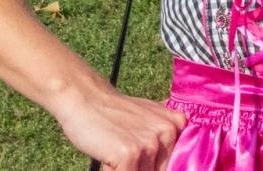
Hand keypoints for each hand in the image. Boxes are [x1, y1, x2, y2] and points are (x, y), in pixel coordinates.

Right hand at [48, 79, 186, 170]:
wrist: (86, 99)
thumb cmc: (113, 113)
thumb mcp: (149, 118)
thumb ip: (162, 137)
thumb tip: (171, 162)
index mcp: (176, 125)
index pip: (175, 161)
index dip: (153, 163)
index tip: (139, 154)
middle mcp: (169, 132)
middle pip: (158, 169)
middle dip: (138, 166)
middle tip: (123, 150)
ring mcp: (151, 142)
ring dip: (125, 167)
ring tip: (114, 150)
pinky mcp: (131, 153)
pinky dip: (112, 170)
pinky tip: (107, 155)